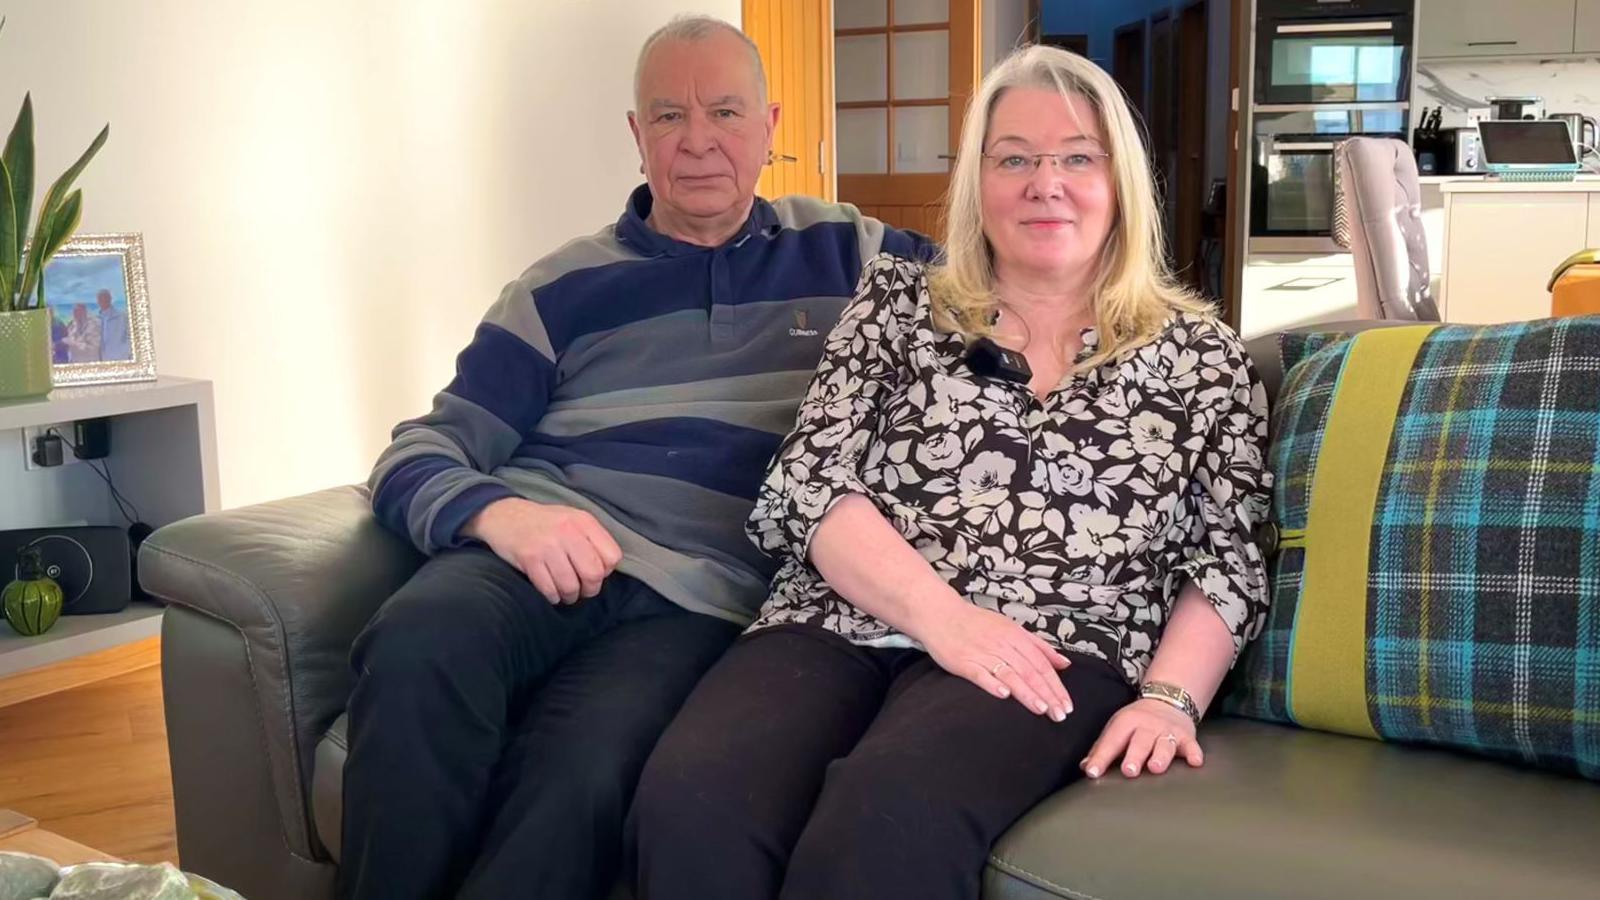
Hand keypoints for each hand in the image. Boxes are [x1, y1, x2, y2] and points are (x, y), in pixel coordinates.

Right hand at [463, 497, 622, 603]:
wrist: (503, 515)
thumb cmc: (543, 522)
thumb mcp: (572, 519)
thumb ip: (591, 539)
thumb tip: (607, 569)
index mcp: (583, 521)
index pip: (612, 556)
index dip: (606, 571)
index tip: (594, 572)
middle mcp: (568, 531)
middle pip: (594, 574)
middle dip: (589, 589)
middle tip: (581, 590)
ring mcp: (547, 545)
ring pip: (571, 586)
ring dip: (569, 596)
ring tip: (565, 593)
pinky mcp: (529, 558)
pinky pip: (549, 589)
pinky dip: (552, 596)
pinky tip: (551, 592)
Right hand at [915, 596, 1073, 720]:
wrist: (940, 614)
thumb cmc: (976, 623)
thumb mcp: (1012, 628)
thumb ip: (1039, 646)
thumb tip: (1064, 663)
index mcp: (1015, 636)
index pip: (1042, 664)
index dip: (1056, 685)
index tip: (1067, 704)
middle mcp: (1002, 644)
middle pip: (1030, 672)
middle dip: (1048, 694)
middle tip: (1060, 714)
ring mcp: (982, 653)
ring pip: (1010, 674)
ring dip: (1027, 693)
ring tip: (1042, 709)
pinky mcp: (963, 661)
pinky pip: (980, 673)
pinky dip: (992, 684)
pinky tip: (1004, 695)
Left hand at [1081, 698, 1201, 778]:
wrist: (1167, 699)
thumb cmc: (1137, 722)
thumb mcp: (1118, 728)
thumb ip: (1102, 749)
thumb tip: (1086, 767)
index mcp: (1126, 723)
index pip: (1111, 741)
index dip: (1101, 757)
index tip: (1092, 772)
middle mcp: (1147, 725)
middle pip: (1140, 741)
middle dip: (1134, 756)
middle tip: (1129, 771)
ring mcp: (1167, 731)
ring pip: (1164, 744)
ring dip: (1160, 756)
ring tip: (1155, 768)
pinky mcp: (1186, 736)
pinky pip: (1191, 745)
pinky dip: (1194, 753)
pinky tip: (1195, 762)